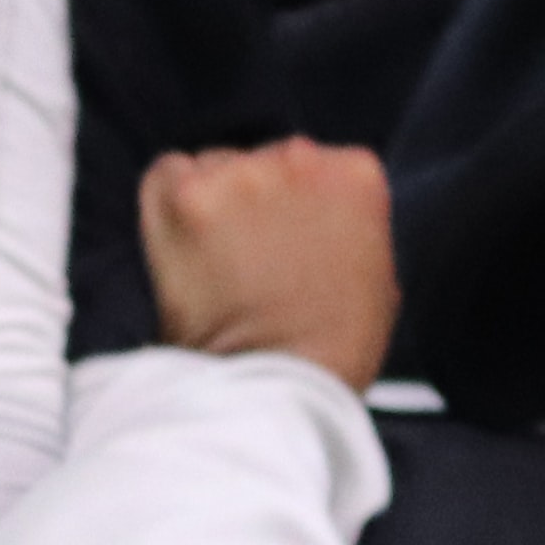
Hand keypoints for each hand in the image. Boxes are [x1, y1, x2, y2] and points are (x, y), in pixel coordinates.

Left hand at [142, 141, 398, 386]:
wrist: (278, 387)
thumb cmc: (333, 351)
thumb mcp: (377, 278)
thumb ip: (349, 226)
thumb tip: (320, 217)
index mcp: (357, 174)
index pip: (317, 165)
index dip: (299, 208)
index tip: (291, 245)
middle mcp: (301, 158)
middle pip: (264, 160)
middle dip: (255, 204)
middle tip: (249, 261)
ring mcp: (240, 173)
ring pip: (215, 167)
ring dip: (212, 205)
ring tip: (217, 266)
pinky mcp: (186, 195)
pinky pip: (167, 176)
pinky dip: (168, 204)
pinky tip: (184, 247)